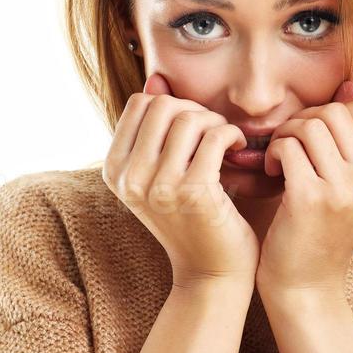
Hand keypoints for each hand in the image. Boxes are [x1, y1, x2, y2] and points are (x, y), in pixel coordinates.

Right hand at [103, 72, 259, 287]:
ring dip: (216, 123)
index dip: (172, 106)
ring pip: (190, 118)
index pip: (140, 104)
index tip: (192, 128)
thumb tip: (155, 79)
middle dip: (195, 111)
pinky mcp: (193, 193)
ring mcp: (159, 186)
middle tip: (214, 134)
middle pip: (164, 106)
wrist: (211, 273)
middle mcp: (130, 178)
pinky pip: (215, 136)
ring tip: (226, 143)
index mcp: (114, 170)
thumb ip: (156, 131)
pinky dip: (232, 136)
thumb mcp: (161, 175)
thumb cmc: (191, 220)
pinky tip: (238, 151)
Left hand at [257, 80, 352, 296]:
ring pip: (309, 125)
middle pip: (333, 113)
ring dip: (285, 136)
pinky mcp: (312, 198)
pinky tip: (271, 173)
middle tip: (288, 147)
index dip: (325, 117)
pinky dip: (273, 153)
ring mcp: (345, 189)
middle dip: (303, 122)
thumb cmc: (322, 230)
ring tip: (279, 160)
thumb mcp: (348, 184)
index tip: (309, 142)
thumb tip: (346, 85)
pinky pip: (288, 147)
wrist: (306, 285)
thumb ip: (350, 138)